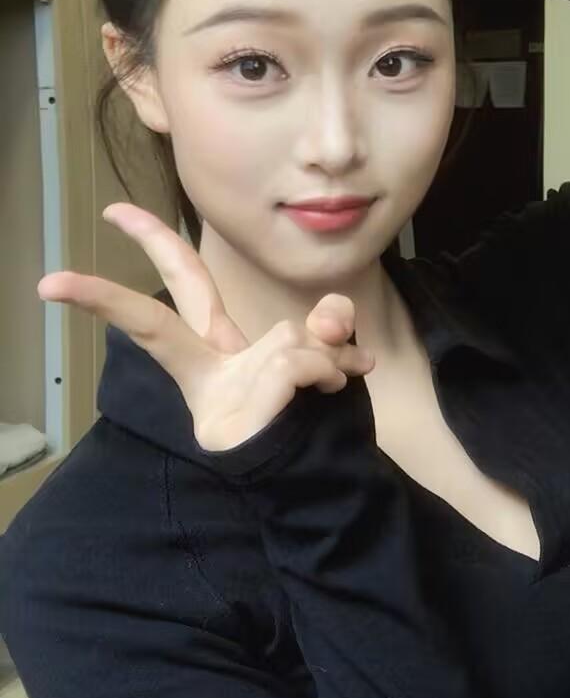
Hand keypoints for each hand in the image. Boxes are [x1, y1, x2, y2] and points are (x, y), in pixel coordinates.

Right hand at [37, 203, 375, 452]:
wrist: (321, 488)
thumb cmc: (308, 425)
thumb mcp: (323, 364)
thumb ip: (325, 330)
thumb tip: (331, 312)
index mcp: (216, 353)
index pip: (185, 289)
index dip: (156, 247)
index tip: (114, 210)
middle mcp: (208, 371)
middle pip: (162, 312)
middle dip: (146, 256)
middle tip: (110, 209)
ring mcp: (218, 398)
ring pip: (286, 335)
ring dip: (327, 352)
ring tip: (330, 384)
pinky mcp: (239, 416)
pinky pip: (299, 362)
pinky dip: (331, 369)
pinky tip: (329, 392)